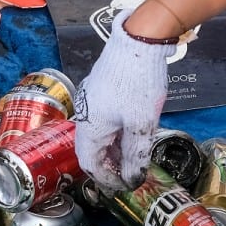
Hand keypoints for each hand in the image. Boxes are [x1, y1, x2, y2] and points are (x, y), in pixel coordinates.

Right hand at [73, 25, 171, 190]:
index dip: (108, 180)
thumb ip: (136, 156)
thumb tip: (133, 180)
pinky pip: (102, 120)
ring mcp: (90, 101)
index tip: (127, 186)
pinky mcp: (99, 91)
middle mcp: (84, 115)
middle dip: (110, 166)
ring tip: (134, 157)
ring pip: (98, 135)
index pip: (91, 165)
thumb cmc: (138, 83)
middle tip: (131, 175)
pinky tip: (131, 134)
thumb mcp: (141, 124)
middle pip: (92, 151)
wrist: (138, 40)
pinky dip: (114, 134)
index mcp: (89, 127)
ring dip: (113, 150)